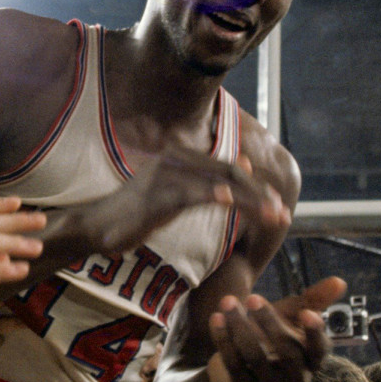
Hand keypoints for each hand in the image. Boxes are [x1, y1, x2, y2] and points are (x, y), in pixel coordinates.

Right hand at [89, 148, 288, 253]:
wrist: (97, 225)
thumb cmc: (138, 212)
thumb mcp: (179, 193)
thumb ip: (211, 178)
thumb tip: (246, 161)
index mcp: (183, 156)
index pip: (230, 168)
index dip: (258, 186)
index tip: (279, 206)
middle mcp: (175, 159)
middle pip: (229, 173)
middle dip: (260, 194)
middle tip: (282, 214)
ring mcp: (163, 176)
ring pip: (216, 183)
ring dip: (247, 200)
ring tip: (270, 214)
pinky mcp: (153, 196)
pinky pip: (187, 194)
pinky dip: (209, 195)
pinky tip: (228, 202)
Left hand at [206, 276, 345, 381]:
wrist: (239, 360)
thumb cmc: (272, 333)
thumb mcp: (291, 314)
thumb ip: (313, 299)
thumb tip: (340, 281)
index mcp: (313, 359)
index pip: (320, 349)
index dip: (315, 333)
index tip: (307, 313)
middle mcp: (298, 378)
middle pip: (287, 353)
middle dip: (269, 323)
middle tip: (252, 298)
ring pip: (256, 358)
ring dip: (240, 327)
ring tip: (227, 301)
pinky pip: (234, 366)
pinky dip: (223, 340)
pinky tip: (216, 318)